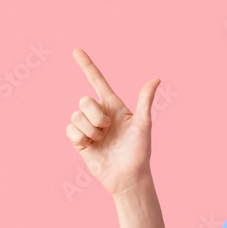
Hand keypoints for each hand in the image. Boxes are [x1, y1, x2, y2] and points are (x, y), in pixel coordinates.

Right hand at [67, 48, 160, 196]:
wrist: (128, 176)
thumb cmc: (139, 151)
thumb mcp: (143, 124)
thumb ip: (145, 101)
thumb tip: (156, 79)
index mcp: (114, 106)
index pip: (97, 81)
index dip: (87, 65)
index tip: (76, 50)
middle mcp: (99, 114)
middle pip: (84, 100)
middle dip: (95, 115)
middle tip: (107, 129)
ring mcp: (88, 127)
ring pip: (76, 115)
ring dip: (90, 129)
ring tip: (101, 140)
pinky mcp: (79, 141)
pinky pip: (70, 129)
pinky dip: (80, 137)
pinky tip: (90, 146)